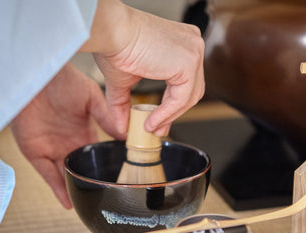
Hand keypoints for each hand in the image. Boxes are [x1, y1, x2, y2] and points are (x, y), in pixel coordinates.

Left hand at [10, 63, 122, 208]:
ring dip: (75, 189)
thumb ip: (107, 117)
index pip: (96, 155)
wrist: (36, 74)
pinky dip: (57, 188)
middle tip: (107, 198)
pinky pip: (48, 175)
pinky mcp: (36, 152)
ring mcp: (52, 149)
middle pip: (80, 168)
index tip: (121, 180)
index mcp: (83, 131)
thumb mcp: (91, 97)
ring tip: (89, 205)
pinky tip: (68, 201)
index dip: (106, 167)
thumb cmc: (62, 80)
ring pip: (65, 175)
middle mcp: (68, 143)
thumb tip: (127, 133)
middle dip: (90, 183)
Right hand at [82, 0, 204, 136]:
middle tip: (157, 129)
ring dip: (170, 116)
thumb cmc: (114, 44)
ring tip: (151, 127)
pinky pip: (181, 98)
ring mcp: (194, 51)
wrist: (111, 31)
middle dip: (174, 114)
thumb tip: (121, 127)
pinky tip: (151, 121)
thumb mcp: (122, 80)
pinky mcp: (189, 62)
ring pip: (190, 96)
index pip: (185, 81)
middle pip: (191, 89)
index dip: (172, 105)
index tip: (158, 122)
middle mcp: (192, 44)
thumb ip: (124, 104)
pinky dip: (167, 113)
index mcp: (181, 44)